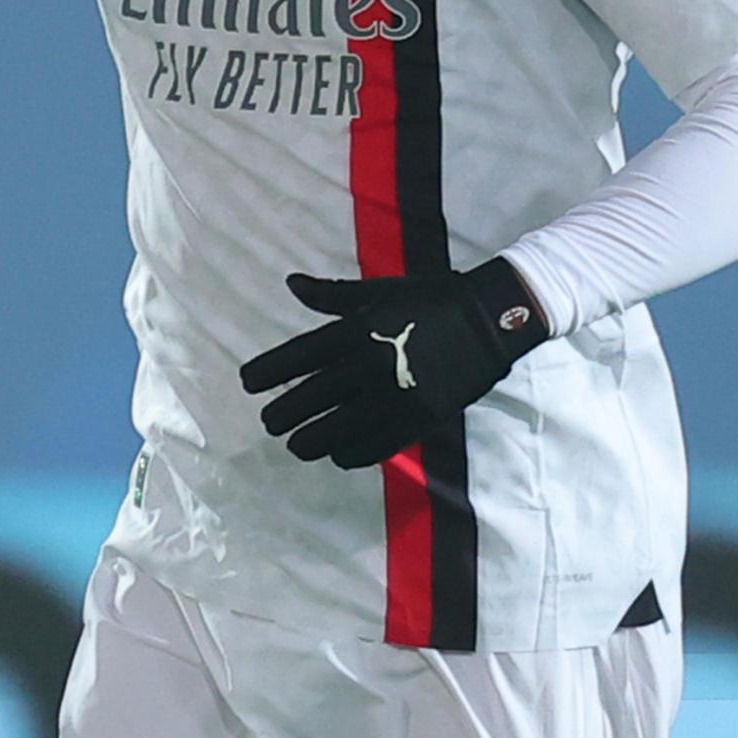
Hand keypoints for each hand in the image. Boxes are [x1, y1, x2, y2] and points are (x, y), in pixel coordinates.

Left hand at [238, 263, 550, 469]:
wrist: (491, 320)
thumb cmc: (430, 300)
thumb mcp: (379, 291)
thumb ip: (331, 295)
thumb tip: (291, 283)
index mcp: (356, 330)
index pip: (296, 358)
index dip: (266, 373)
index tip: (247, 384)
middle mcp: (368, 366)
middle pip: (306, 400)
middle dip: (280, 415)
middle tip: (270, 421)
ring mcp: (392, 397)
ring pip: (332, 433)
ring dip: (307, 442)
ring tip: (297, 443)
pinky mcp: (415, 421)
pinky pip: (369, 448)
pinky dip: (347, 454)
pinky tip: (336, 453)